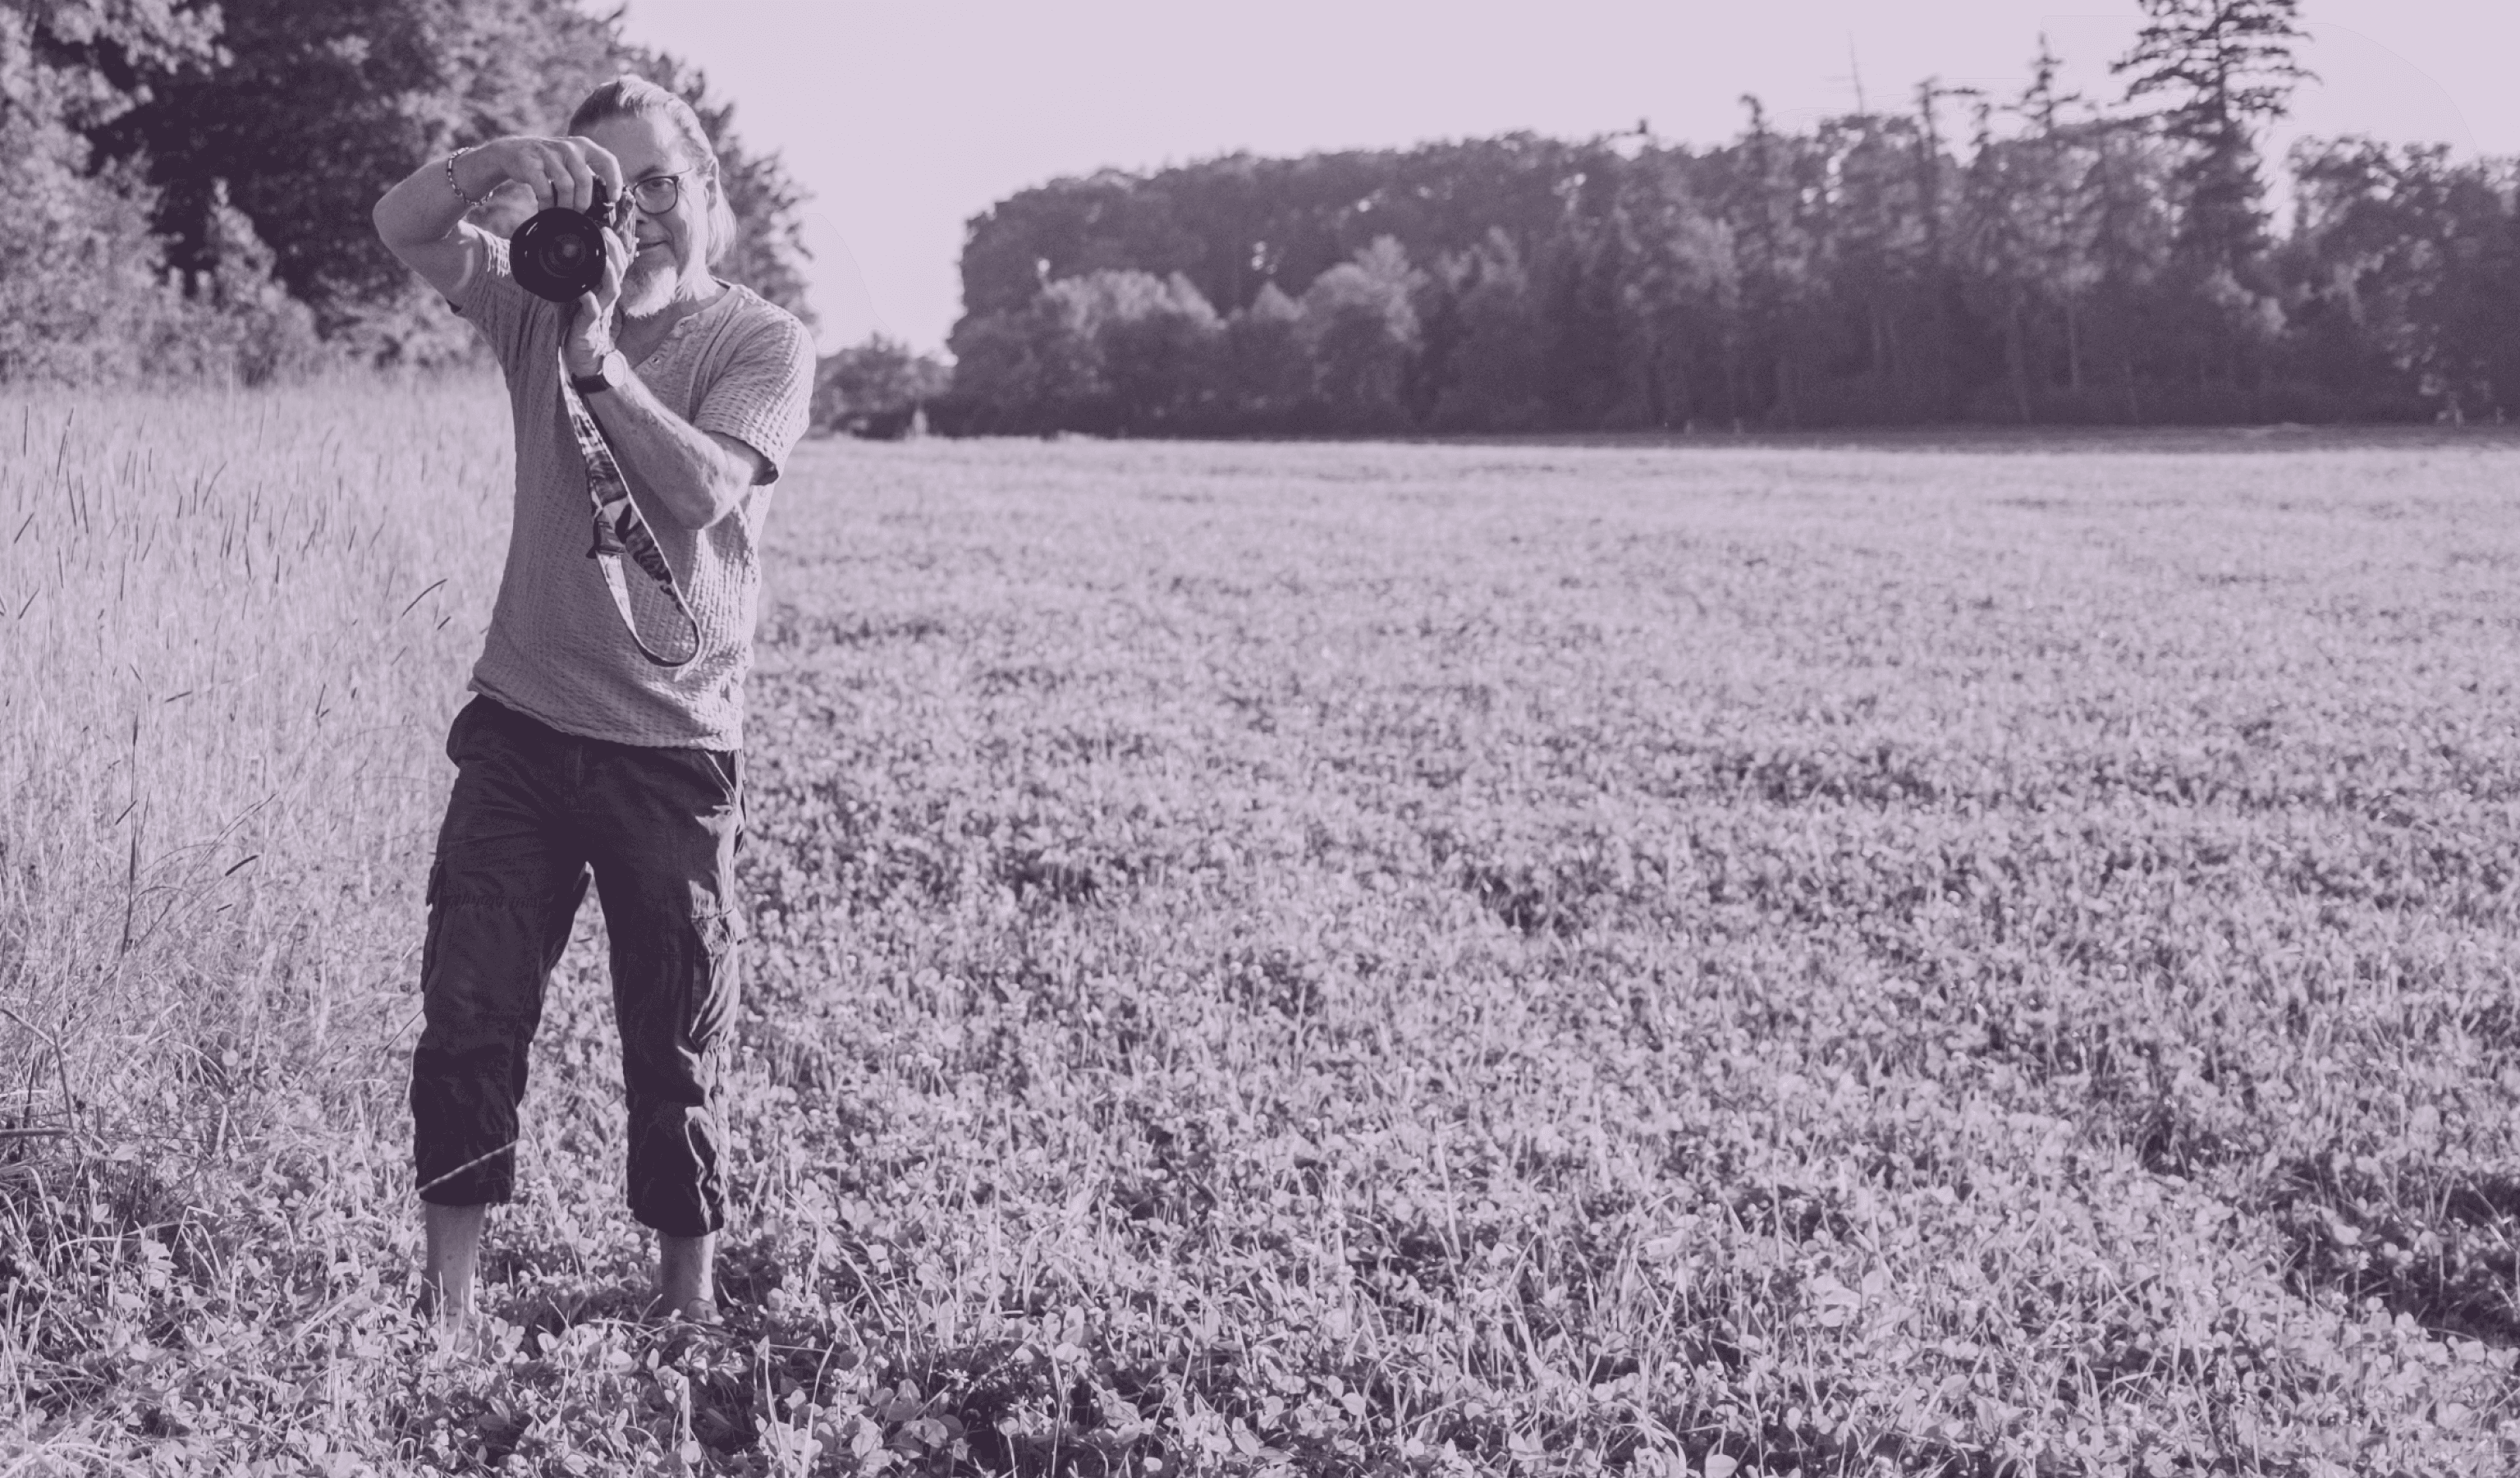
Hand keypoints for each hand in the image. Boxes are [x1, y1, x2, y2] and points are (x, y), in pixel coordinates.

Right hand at [463, 135, 622, 215]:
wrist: (513, 151)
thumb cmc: (549, 163)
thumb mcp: (571, 161)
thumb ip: (587, 175)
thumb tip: (606, 205)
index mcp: (583, 146)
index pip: (607, 160)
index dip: (614, 181)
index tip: (613, 199)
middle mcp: (568, 147)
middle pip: (585, 180)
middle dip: (583, 202)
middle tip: (579, 214)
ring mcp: (548, 153)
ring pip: (566, 185)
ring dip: (565, 205)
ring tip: (562, 213)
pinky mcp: (530, 162)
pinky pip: (544, 189)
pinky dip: (547, 204)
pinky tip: (546, 209)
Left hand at [563, 228, 632, 377]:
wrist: (583, 355)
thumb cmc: (578, 323)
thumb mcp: (575, 294)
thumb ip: (572, 276)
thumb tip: (555, 255)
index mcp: (603, 288)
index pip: (616, 263)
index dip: (614, 245)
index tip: (605, 228)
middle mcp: (606, 298)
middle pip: (618, 271)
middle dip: (614, 250)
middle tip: (606, 233)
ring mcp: (601, 311)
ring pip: (612, 289)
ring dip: (608, 272)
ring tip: (603, 258)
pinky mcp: (590, 325)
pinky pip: (593, 311)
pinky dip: (589, 300)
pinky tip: (584, 292)